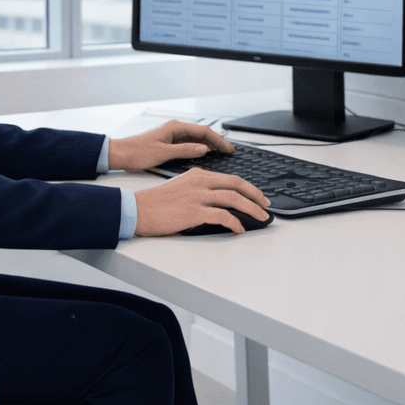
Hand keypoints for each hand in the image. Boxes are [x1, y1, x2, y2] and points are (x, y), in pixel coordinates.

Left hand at [108, 119, 233, 172]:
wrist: (121, 155)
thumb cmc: (137, 152)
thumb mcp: (163, 153)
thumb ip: (184, 150)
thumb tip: (204, 149)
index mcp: (175, 128)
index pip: (203, 132)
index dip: (218, 140)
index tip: (229, 149)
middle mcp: (175, 129)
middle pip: (202, 134)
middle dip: (217, 142)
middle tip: (230, 152)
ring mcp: (172, 136)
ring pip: (196, 139)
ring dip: (209, 145)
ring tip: (222, 153)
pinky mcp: (169, 143)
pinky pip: (189, 144)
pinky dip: (199, 149)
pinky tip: (205, 155)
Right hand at [133, 167, 270, 236]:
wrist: (138, 209)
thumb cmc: (156, 202)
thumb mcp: (180, 187)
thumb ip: (199, 189)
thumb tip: (218, 203)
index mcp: (197, 174)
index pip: (229, 177)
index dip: (247, 187)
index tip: (257, 196)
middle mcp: (200, 182)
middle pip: (237, 184)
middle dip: (256, 195)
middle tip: (266, 205)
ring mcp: (198, 196)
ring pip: (234, 199)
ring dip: (252, 209)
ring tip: (261, 218)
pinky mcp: (194, 212)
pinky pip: (223, 216)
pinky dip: (235, 223)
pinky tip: (239, 229)